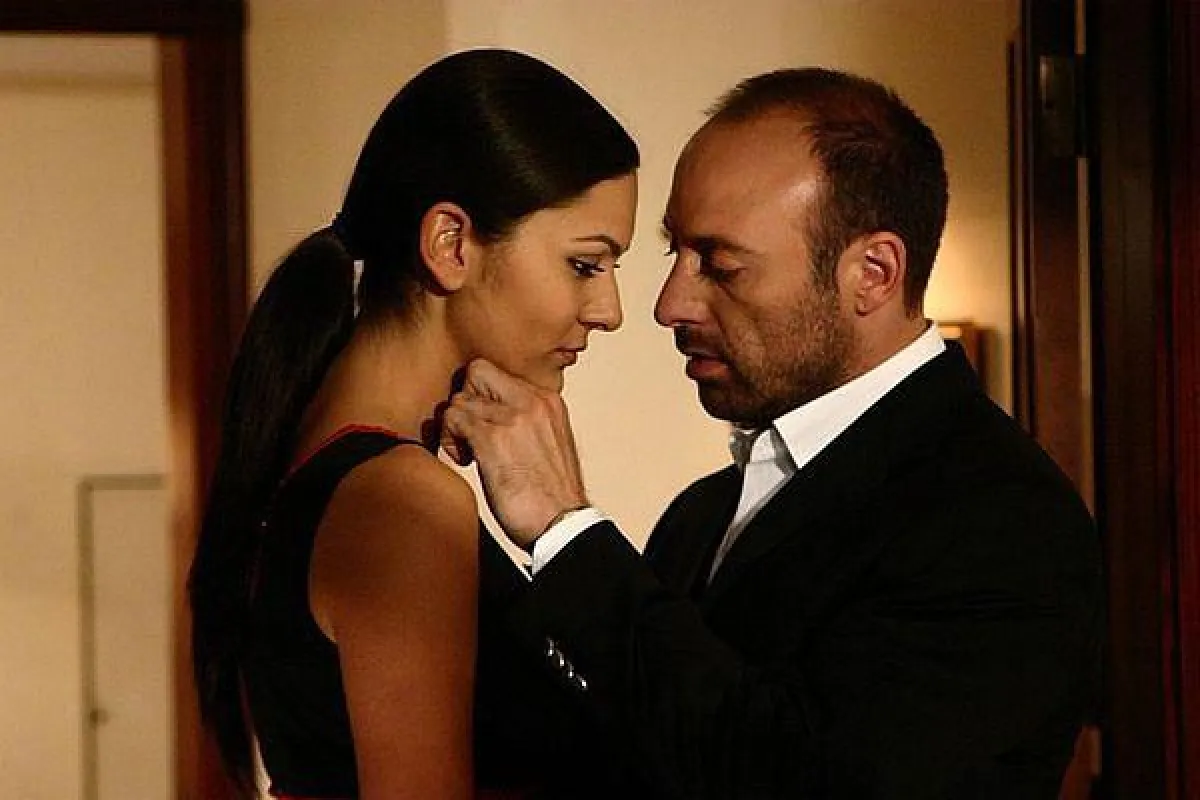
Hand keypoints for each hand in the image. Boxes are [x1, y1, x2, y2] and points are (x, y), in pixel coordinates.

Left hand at [441, 359, 588, 549]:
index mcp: (548, 401)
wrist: (562, 524)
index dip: (481, 397)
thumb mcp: (550, 443)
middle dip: (465, 401)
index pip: (498, 374)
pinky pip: (452, 420)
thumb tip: (494, 416)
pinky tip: (465, 462)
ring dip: (455, 428)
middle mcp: (532, 402)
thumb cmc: (553, 496)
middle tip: (469, 433)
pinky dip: (450, 440)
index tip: (485, 425)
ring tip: (468, 454)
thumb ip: (527, 422)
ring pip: (459, 400)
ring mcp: (512, 418)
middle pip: (477, 372)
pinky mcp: (492, 439)